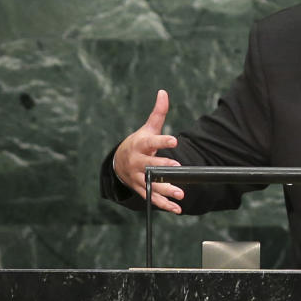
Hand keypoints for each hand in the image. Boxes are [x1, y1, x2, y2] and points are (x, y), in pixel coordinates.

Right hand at [113, 89, 184, 212]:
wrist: (119, 162)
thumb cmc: (138, 143)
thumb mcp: (147, 128)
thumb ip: (158, 113)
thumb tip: (163, 92)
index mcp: (140, 145)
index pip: (151, 143)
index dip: (162, 142)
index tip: (174, 141)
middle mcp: (138, 162)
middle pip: (150, 166)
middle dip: (163, 168)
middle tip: (177, 169)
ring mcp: (138, 177)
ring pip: (151, 184)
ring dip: (166, 190)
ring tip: (180, 193)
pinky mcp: (141, 189)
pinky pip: (152, 198)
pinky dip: (164, 204)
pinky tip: (177, 208)